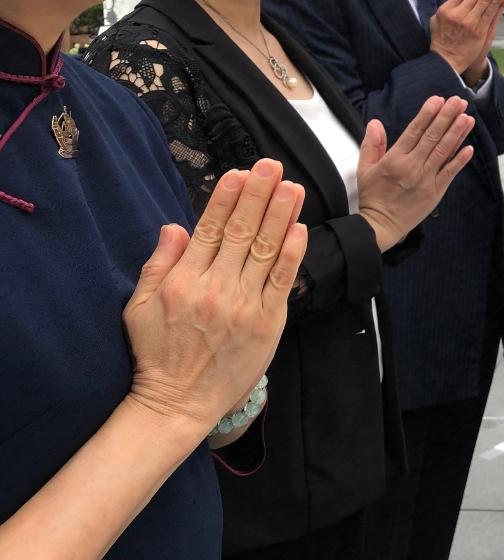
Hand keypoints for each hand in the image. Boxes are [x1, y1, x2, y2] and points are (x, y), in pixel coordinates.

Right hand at [123, 159, 307, 433]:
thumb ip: (158, 264)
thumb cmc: (157, 354)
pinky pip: (282, 282)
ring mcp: (243, 306)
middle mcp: (214, 289)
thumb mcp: (139, 307)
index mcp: (183, 282)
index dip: (226, 198)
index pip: (209, 230)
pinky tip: (299, 228)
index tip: (239, 172)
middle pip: (241, 233)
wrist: (178, 404)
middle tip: (272, 165)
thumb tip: (174, 226)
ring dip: (281, 215)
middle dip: (258, 195)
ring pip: (265, 251)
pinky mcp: (266, 323)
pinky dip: (292, 254)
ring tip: (292, 187)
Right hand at [357, 96, 475, 250]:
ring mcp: (426, 179)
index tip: (438, 99)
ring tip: (467, 117)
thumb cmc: (373, 196)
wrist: (380, 226)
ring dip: (457, 133)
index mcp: (395, 159)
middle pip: (432, 137)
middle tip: (458, 101)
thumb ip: (372, 144)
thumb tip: (375, 122)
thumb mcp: (365, 169)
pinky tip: (470, 147)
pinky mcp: (435, 191)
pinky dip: (460, 160)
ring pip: (444, 151)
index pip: (414, 131)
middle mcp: (412, 166)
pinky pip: (450, 173)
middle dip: (447, 117)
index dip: (427, 114)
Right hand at [427, 0, 503, 75]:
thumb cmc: (441, 38)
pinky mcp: (480, 32)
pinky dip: (497, 4)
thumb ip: (449, 5)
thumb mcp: (437, 19)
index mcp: (447, 10)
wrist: (446, 61)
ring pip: (485, 2)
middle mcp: (459, 15)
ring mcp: (470, 24)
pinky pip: (491, 15)